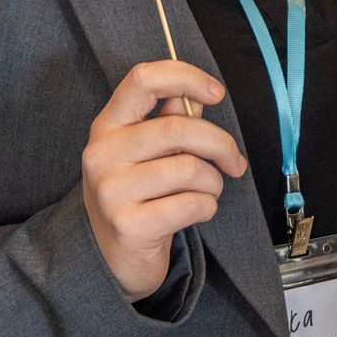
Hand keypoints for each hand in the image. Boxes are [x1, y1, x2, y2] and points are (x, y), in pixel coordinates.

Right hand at [81, 62, 245, 300]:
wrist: (110, 259)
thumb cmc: (136, 197)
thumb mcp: (144, 153)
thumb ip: (170, 121)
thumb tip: (198, 97)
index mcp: (108, 126)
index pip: (143, 79)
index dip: (185, 77)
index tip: (216, 92)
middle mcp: (102, 154)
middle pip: (179, 128)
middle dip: (221, 145)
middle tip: (234, 162)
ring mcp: (112, 191)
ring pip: (191, 169)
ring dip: (214, 183)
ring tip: (206, 192)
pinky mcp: (129, 225)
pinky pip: (193, 204)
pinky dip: (207, 207)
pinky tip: (196, 212)